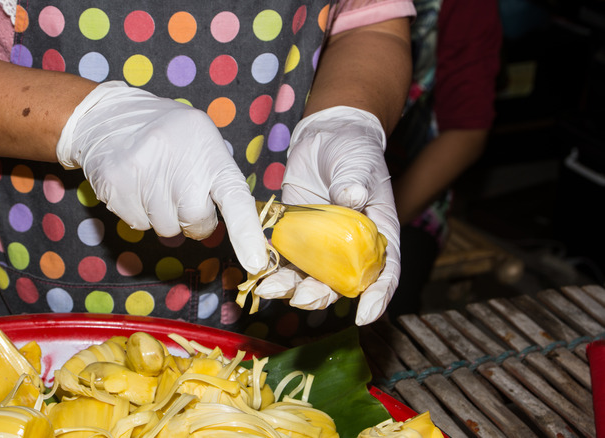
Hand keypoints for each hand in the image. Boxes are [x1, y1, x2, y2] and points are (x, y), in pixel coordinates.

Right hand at [56, 81, 267, 273]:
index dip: (246, 231)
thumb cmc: (166, 134)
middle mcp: (178, 162)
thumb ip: (217, 176)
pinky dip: (138, 213)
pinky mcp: (116, 185)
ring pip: (165, 228)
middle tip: (180, 194)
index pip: (235, 196)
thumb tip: (237, 220)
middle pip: (195, 222)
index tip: (255, 261)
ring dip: (162, 215)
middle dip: (192, 220)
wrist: (108, 115)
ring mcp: (145, 173)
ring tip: (153, 182)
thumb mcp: (201, 140)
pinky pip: (137, 224)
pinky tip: (134, 185)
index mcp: (208, 151)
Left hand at [254, 106, 400, 324]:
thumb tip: (352, 197)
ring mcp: (322, 244)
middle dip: (320, 296)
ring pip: (308, 276)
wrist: (327, 135)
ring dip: (290, 287)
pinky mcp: (296, 236)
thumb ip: (355, 181)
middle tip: (301, 300)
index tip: (366, 314)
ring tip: (268, 289)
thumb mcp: (359, 163)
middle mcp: (351, 247)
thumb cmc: (353, 150)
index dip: (378, 295)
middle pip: (340, 283)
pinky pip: (285, 258)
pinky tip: (256, 272)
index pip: (385, 271)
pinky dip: (272, 268)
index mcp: (378, 234)